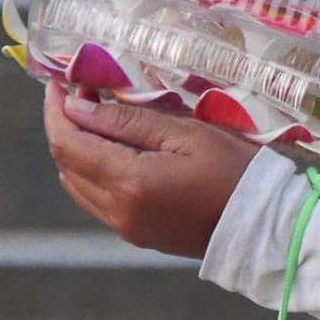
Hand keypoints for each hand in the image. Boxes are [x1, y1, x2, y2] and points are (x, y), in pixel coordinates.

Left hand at [43, 83, 255, 259]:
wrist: (263, 225)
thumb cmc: (234, 170)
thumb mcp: (185, 133)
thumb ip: (127, 121)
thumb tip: (77, 108)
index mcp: (129, 183)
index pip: (69, 144)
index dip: (56, 111)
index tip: (56, 84)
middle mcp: (117, 210)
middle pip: (66, 165)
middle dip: (65, 126)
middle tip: (81, 93)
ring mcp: (125, 228)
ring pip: (76, 185)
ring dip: (75, 151)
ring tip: (94, 118)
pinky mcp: (135, 235)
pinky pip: (95, 201)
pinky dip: (90, 173)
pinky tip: (108, 152)